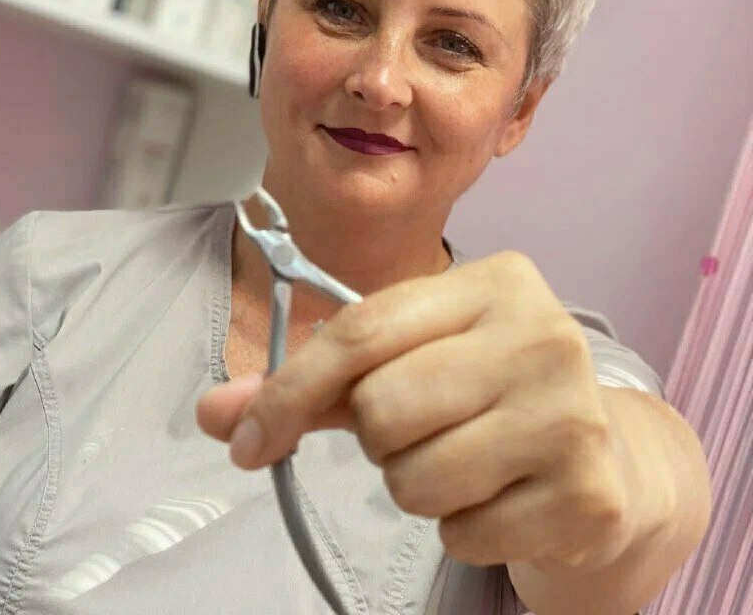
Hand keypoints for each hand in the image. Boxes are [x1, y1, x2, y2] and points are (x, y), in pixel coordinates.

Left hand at [196, 251, 635, 570]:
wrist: (604, 451)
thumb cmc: (486, 390)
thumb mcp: (408, 360)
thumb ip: (310, 385)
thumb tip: (212, 414)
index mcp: (494, 282)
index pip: (361, 331)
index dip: (289, 389)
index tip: (248, 438)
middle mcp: (542, 335)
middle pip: (382, 409)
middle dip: (379, 436)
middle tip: (420, 428)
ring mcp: (572, 413)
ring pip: (414, 479)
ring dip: (415, 483)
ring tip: (461, 460)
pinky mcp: (587, 492)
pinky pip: (462, 534)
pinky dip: (462, 527)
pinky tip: (500, 494)